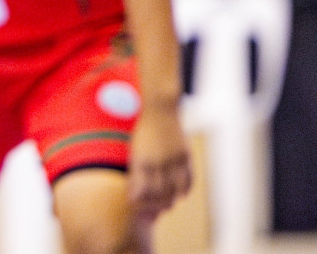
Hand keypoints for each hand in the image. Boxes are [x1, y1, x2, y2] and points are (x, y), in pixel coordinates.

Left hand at [128, 104, 192, 219]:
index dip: (142, 202)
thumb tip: (134, 196)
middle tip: (155, 210)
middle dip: (157, 204)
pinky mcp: (186, 156)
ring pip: (176, 189)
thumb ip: (136, 174)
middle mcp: (159, 161)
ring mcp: (174, 159)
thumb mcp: (134, 152)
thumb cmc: (143, 133)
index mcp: (142, 160)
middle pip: (160, 192)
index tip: (139, 206)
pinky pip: (189, 179)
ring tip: (168, 204)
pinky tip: (181, 194)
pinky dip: (185, 190)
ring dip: (172, 199)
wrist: (160, 112)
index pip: (144, 190)